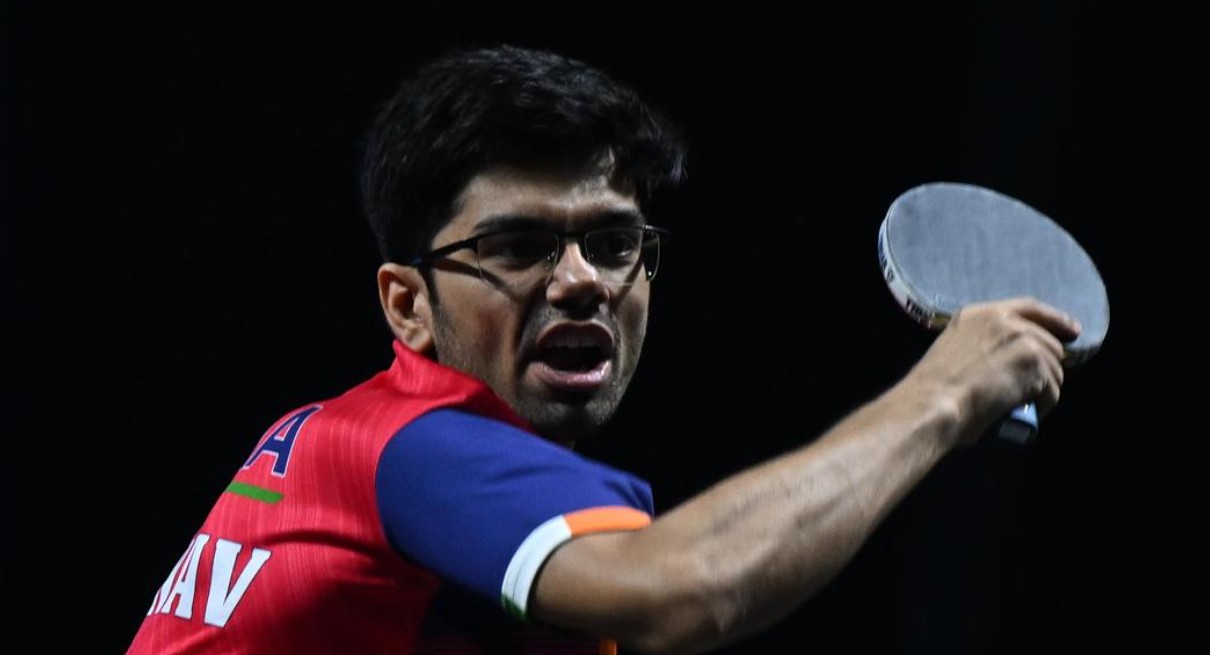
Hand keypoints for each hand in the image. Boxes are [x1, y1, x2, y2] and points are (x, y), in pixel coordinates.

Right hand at [907, 296, 1080, 446]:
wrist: (932, 403)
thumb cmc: (932, 389)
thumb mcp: (954, 351)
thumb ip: (982, 346)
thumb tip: (1007, 364)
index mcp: (978, 314)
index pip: (1029, 308)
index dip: (1054, 319)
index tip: (1072, 330)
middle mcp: (1003, 319)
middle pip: (1048, 341)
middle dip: (1045, 367)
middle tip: (1032, 389)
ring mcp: (1022, 338)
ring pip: (1054, 369)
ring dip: (1043, 390)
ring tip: (1022, 405)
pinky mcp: (1034, 363)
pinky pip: (1052, 391)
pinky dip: (1043, 407)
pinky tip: (1026, 412)